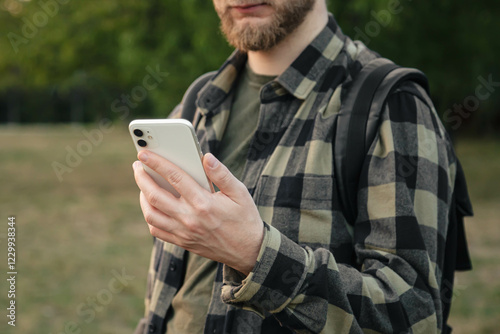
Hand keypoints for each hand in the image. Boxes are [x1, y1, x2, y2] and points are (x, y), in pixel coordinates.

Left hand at [132, 151, 263, 274]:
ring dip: (142, 197)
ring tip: (143, 184)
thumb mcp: (240, 193)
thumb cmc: (245, 218)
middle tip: (137, 165)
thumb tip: (206, 157)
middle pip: (155, 195)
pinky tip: (152, 205)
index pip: (174, 177)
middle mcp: (190, 219)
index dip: (156, 162)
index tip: (143, 153)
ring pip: (151, 214)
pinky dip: (150, 216)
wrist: (248, 251)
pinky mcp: (182, 242)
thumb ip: (222, 174)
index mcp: (203, 203)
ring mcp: (184, 233)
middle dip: (142, 177)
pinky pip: (157, 230)